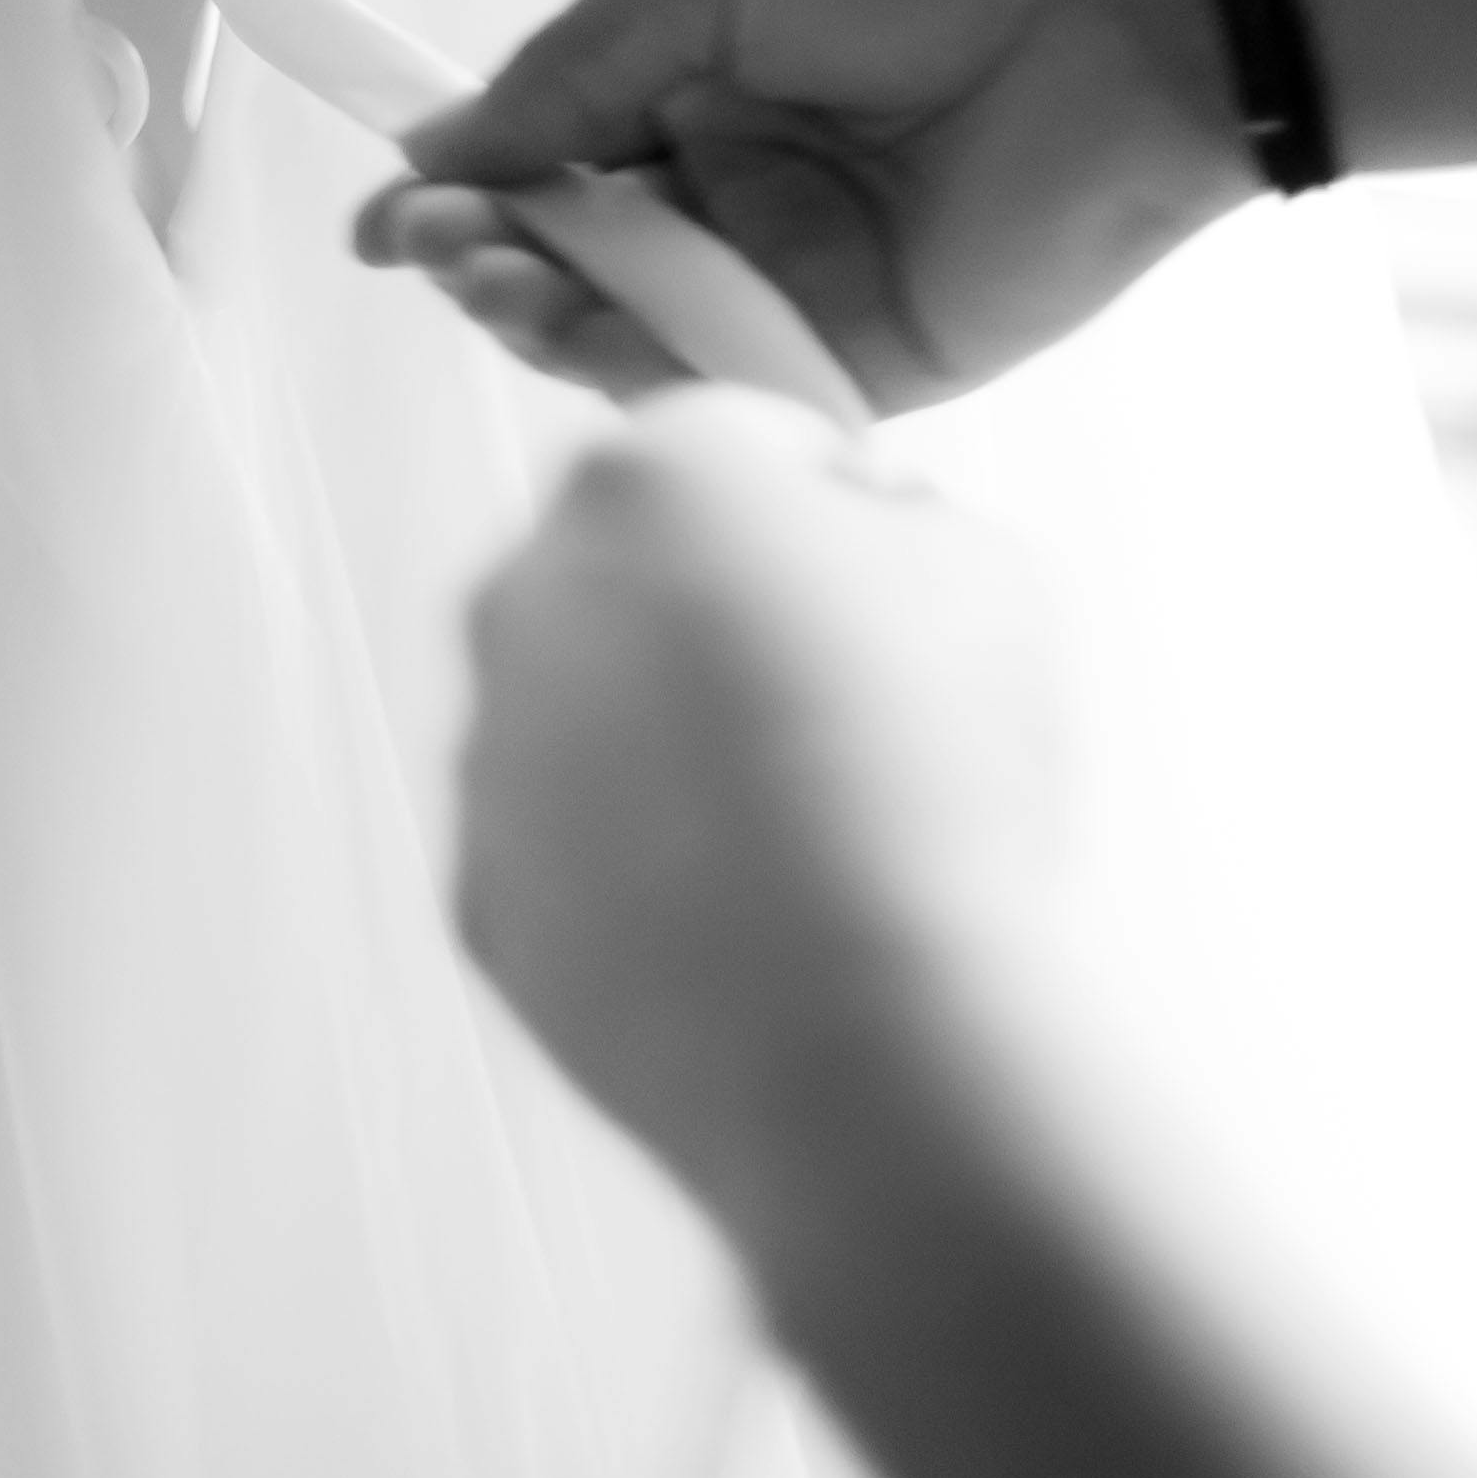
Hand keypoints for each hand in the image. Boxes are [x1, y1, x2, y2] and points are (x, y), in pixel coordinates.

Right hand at [359, 0, 1248, 411]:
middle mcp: (736, 196)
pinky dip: (659, 380)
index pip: (546, 161)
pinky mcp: (870, 361)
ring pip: (635, 339)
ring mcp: (797, 285)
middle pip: (571, 263)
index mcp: (696, 89)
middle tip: (449, 250)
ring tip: (508, 280)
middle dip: (491, 262)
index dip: (458, 195)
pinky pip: (735, 391)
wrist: (1131, 4)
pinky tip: (606, 339)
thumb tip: (435, 149)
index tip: (384, 223)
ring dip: (554, 319)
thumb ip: (576, 71)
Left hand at [455, 390, 1073, 1250]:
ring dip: (672, 745)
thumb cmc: (937, 789)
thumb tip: (863, 545)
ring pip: (588, 712)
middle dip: (725, 616)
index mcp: (646, 476)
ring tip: (810, 837)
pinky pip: (563, 851)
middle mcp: (526, 593)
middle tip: (850, 712)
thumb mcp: (996, 575)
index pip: (740, 440)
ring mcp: (487, 752)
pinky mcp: (481, 895)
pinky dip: (633, 874)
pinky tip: (745, 922)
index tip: (890, 582)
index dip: (833, 507)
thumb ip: (909, 521)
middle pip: (637, 571)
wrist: (862, 1037)